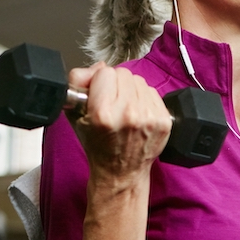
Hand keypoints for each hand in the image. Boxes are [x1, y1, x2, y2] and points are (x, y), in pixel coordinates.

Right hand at [68, 64, 171, 183]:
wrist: (120, 172)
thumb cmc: (97, 146)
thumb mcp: (75, 116)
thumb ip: (78, 83)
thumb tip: (98, 66)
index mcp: (103, 114)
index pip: (104, 72)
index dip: (98, 82)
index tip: (98, 95)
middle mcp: (128, 114)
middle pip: (123, 74)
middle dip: (115, 85)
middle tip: (111, 104)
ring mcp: (149, 117)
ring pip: (139, 80)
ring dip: (130, 91)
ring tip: (125, 110)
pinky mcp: (164, 120)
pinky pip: (152, 91)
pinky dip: (144, 99)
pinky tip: (137, 114)